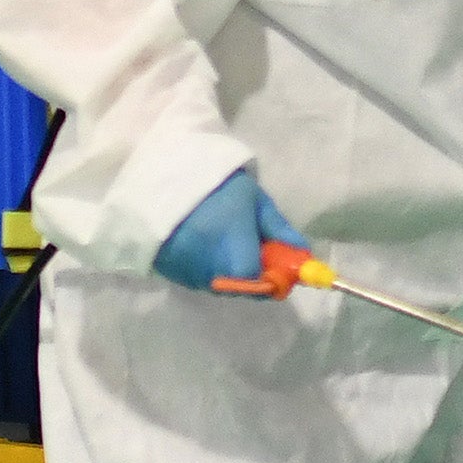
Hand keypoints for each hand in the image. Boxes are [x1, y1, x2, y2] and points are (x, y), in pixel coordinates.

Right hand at [155, 168, 311, 295]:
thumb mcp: (253, 198)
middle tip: (252, 246)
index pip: (260, 284)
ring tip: (224, 237)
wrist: (160, 175)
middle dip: (253, 273)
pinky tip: (205, 242)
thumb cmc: (214, 184)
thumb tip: (303, 254)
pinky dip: (208, 267)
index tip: (278, 263)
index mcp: (234, 252)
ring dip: (231, 270)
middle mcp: (210, 272)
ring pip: (220, 284)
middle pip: (241, 287)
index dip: (272, 277)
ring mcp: (187, 275)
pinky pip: (199, 278)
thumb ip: (278, 229)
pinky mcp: (170, 274)